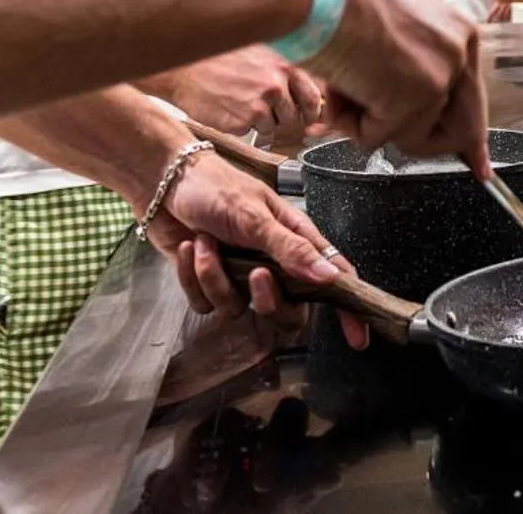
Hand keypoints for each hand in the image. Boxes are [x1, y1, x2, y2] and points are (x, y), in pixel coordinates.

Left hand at [144, 151, 370, 348]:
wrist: (164, 183)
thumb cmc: (217, 188)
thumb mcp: (256, 217)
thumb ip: (291, 249)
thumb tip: (331, 277)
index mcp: (295, 241)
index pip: (331, 280)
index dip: (347, 310)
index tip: (358, 339)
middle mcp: (272, 264)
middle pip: (287, 310)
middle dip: (269, 301)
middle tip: (257, 276)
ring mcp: (239, 277)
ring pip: (241, 309)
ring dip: (218, 277)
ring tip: (207, 243)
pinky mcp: (208, 284)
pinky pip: (206, 304)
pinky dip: (194, 277)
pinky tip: (190, 248)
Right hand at [149, 47, 325, 142]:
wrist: (183, 68)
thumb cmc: (219, 58)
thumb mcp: (260, 54)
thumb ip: (285, 73)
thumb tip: (310, 98)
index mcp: (283, 67)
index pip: (313, 98)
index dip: (310, 111)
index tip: (307, 116)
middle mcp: (274, 86)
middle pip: (293, 117)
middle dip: (281, 117)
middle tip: (260, 106)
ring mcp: (258, 106)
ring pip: (272, 127)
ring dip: (260, 122)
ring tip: (239, 102)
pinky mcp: (241, 123)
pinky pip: (251, 132)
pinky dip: (241, 125)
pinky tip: (228, 108)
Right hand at [298, 0, 486, 166]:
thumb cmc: (337, 0)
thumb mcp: (394, 26)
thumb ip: (415, 61)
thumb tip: (416, 102)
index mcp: (458, 31)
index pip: (474, 98)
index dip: (472, 139)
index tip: (480, 167)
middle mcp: (459, 52)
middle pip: (459, 131)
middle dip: (421, 143)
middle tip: (383, 129)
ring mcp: (441, 75)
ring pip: (410, 138)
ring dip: (370, 121)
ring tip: (348, 81)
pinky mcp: (414, 98)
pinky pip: (378, 139)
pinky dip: (350, 123)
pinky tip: (341, 86)